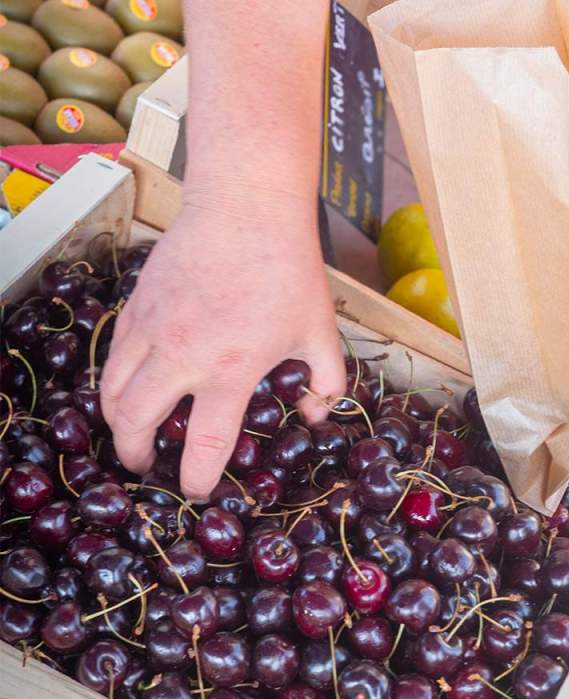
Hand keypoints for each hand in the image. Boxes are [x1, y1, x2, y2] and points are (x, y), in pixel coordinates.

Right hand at [100, 195, 344, 500]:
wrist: (246, 206)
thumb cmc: (288, 270)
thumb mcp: (321, 332)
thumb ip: (325, 382)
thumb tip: (313, 417)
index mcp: (230, 369)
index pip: (205, 445)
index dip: (197, 480)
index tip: (198, 492)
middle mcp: (182, 355)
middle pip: (136, 424)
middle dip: (137, 457)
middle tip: (147, 467)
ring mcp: (152, 330)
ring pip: (113, 393)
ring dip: (117, 423)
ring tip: (130, 433)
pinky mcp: (136, 307)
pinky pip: (112, 357)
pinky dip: (114, 382)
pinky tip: (129, 386)